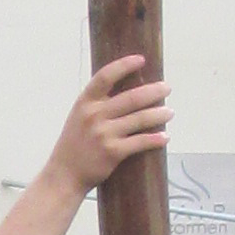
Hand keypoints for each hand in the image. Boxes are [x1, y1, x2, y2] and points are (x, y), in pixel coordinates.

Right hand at [48, 54, 173, 192]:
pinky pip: (140, 142)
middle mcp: (94, 115)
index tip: (140, 59)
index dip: (124, 65)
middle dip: (154, 91)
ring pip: (140, 119)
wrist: (64, 175)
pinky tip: (165, 137)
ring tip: (169, 112)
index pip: (105, 76)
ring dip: (159, 114)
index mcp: (85, 103)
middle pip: (131, 98)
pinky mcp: (113, 152)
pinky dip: (155, 139)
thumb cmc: (74, 145)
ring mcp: (104, 134)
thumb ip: (98, 104)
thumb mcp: (79, 117)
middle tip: (167, 88)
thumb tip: (128, 93)